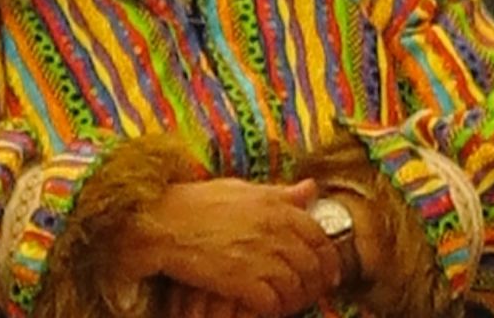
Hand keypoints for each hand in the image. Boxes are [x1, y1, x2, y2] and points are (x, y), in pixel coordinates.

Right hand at [119, 178, 340, 316]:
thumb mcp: (242, 189)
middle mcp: (273, 230)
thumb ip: (279, 193)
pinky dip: (274, 309)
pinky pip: (273, 303)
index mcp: (274, 206)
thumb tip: (310, 188)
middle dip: (317, 281)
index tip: (329, 269)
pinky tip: (265, 306)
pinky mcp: (242, 281)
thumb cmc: (199, 202)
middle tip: (313, 291)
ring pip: (296, 286)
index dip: (328, 255)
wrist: (164, 222)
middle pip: (312, 263)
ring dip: (295, 297)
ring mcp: (259, 256)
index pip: (318, 234)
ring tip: (287, 300)